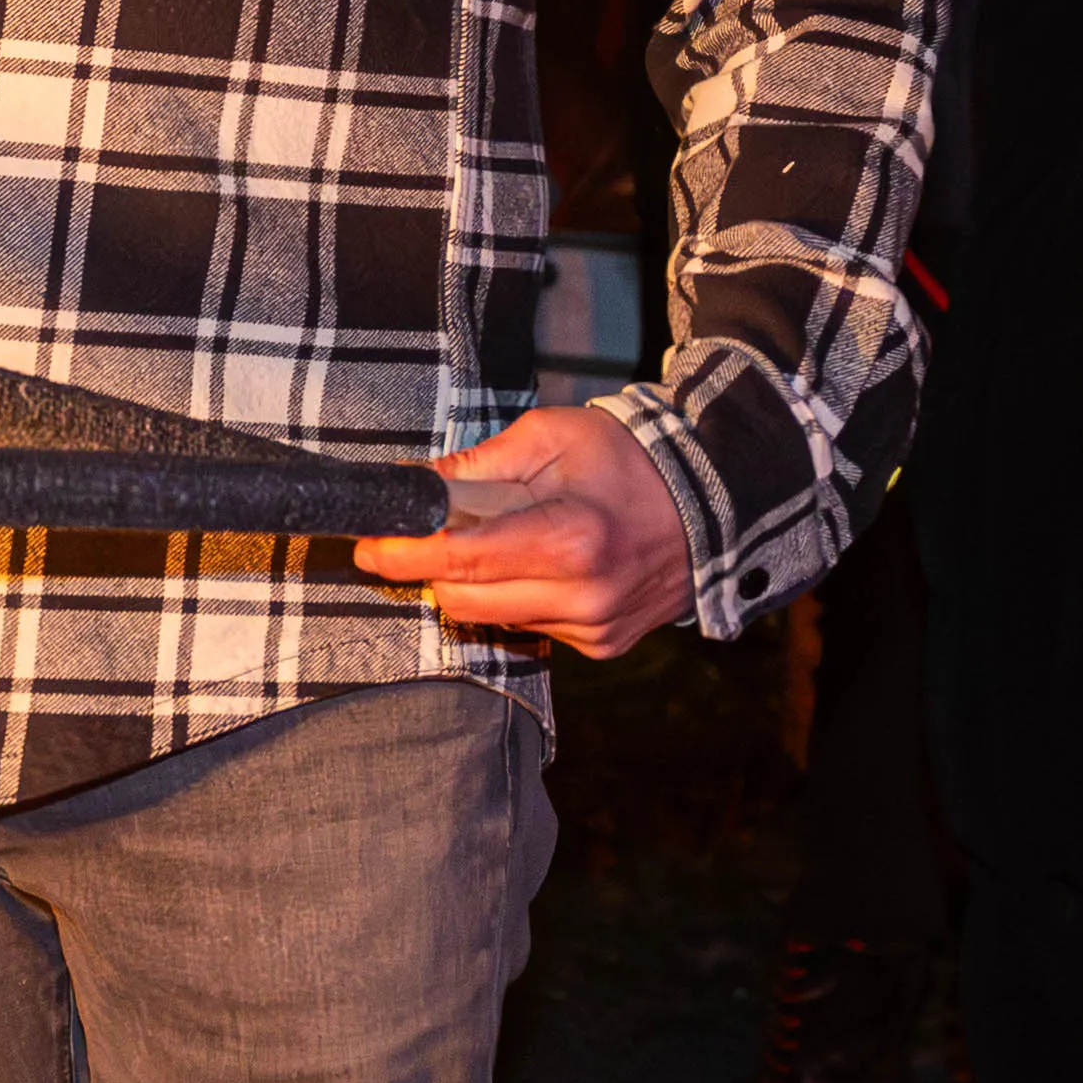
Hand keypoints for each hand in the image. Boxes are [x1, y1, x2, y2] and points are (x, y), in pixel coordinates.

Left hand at [351, 403, 695, 657]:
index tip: (367, 544)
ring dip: (479, 581)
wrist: (715, 502)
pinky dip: (517, 596)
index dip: (403, 554)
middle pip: (464, 599)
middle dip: (433, 566)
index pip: (461, 560)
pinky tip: (546, 562)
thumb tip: (412, 488)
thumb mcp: (548, 437)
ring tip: (511, 535)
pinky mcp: (603, 645)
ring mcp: (596, 628)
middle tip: (433, 529)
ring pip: (492, 617)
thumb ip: (475, 467)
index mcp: (571, 540)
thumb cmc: (627, 459)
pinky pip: (529, 626)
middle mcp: (585, 597)